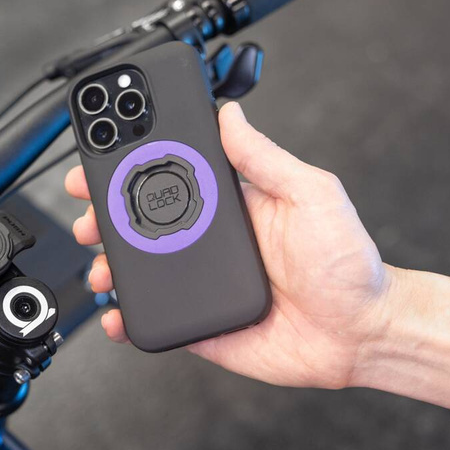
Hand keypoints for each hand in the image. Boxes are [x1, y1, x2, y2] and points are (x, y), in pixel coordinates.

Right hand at [65, 101, 393, 388]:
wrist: (362, 335)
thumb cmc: (349, 265)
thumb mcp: (312, 195)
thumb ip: (266, 158)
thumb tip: (231, 114)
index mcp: (231, 205)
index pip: (170, 177)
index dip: (131, 166)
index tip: (101, 155)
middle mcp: (210, 242)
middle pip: (141, 223)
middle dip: (103, 216)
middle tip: (86, 214)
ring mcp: (201, 283)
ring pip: (138, 270)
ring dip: (108, 266)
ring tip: (101, 267)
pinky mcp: (200, 323)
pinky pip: (153, 318)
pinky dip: (126, 318)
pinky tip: (117, 314)